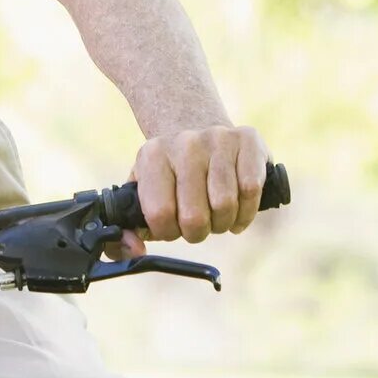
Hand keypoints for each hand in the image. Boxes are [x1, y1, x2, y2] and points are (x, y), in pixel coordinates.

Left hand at [131, 124, 268, 243]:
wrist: (200, 128)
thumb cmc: (170, 174)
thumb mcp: (142, 192)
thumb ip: (127, 228)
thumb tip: (135, 250)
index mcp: (152, 155)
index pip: (160, 214)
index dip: (168, 232)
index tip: (173, 227)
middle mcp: (185, 143)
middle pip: (194, 216)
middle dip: (198, 232)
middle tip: (198, 224)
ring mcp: (217, 138)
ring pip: (224, 205)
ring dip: (223, 223)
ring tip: (218, 215)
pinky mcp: (247, 140)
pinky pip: (250, 191)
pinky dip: (246, 211)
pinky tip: (238, 209)